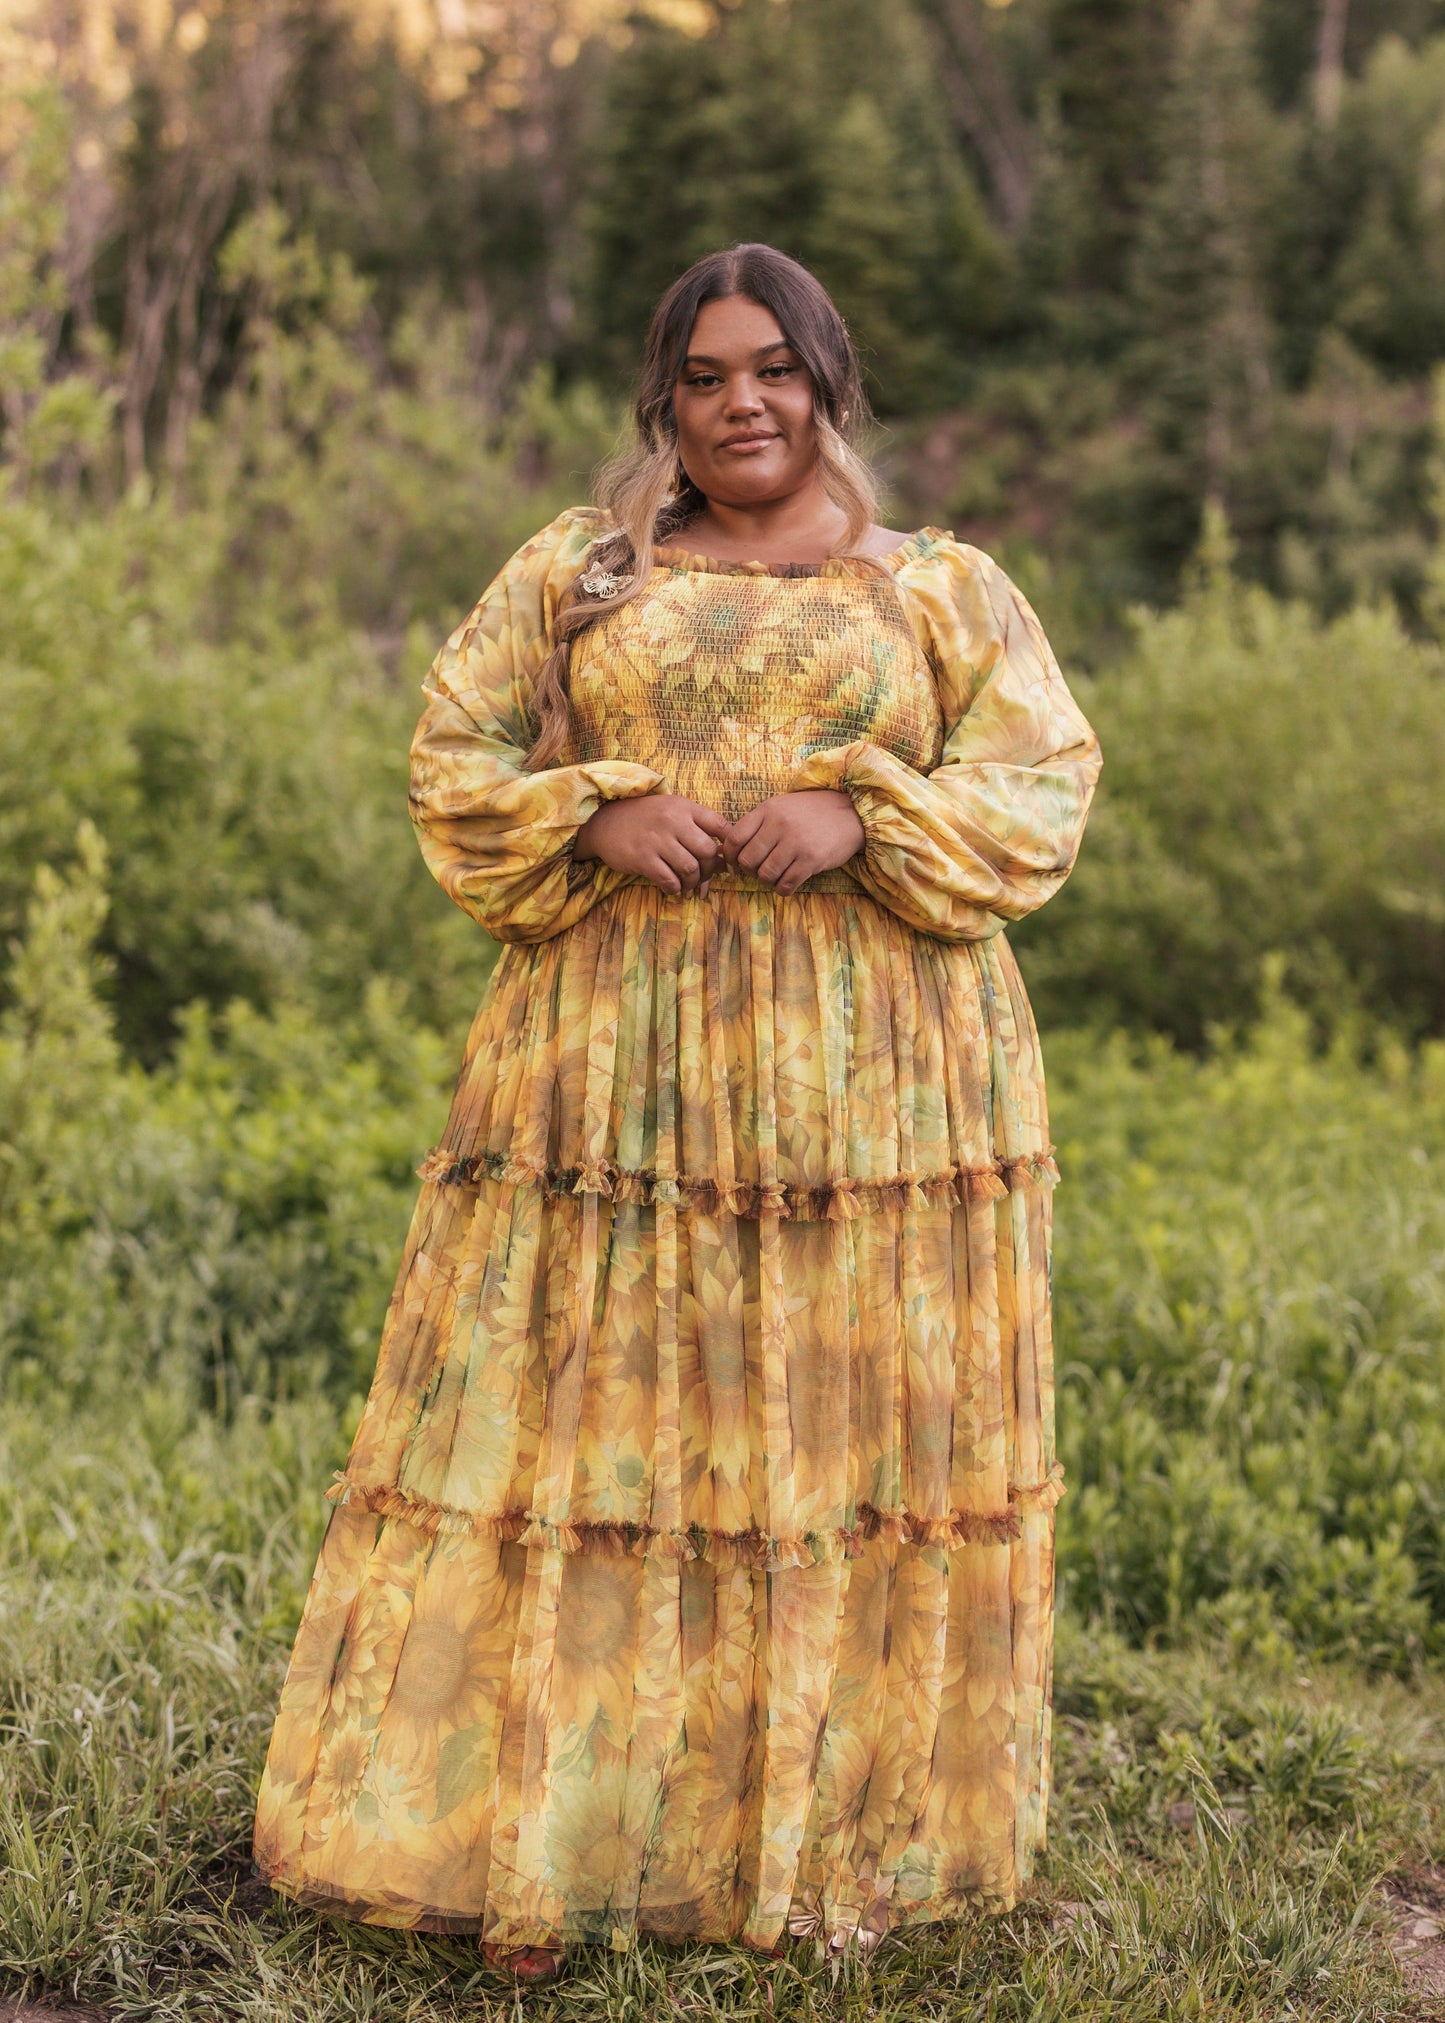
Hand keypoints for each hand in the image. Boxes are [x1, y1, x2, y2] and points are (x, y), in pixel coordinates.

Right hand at [573, 793, 729, 895]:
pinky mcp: (642, 857)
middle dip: (710, 869)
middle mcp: (673, 821)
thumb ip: (697, 827)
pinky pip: (668, 879)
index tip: (726, 860)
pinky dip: (674, 888)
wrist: (604, 822)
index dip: (729, 846)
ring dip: (692, 882)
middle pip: (708, 851)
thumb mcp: (672, 811)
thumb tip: (723, 859)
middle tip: (703, 876)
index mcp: (684, 807)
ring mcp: (657, 839)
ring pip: (690, 868)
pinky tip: (672, 888)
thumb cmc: (645, 819)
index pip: (719, 825)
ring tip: (687, 885)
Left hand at [723, 789, 864, 894]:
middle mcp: (779, 825)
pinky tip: (789, 882)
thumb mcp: (781, 807)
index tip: (736, 862)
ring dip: (768, 880)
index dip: (730, 856)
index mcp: (768, 810)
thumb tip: (730, 850)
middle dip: (750, 870)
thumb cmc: (810, 812)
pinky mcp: (811, 860)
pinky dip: (783, 888)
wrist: (850, 812)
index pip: (734, 838)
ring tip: (777, 874)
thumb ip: (757, 824)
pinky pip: (786, 884)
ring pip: (765, 875)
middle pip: (748, 860)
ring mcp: (796, 843)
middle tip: (760, 869)